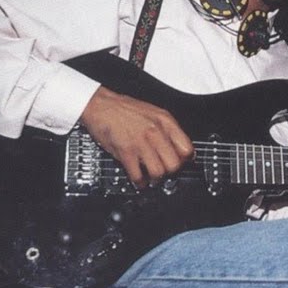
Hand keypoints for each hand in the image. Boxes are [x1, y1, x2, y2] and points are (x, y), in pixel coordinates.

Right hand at [78, 85, 194, 187]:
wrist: (101, 105)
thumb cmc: (124, 109)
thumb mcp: (153, 113)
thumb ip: (167, 129)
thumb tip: (178, 147)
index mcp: (165, 121)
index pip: (186, 148)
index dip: (184, 160)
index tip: (180, 163)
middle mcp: (155, 132)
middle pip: (174, 164)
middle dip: (170, 172)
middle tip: (165, 171)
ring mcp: (141, 143)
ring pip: (158, 172)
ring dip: (155, 179)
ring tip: (152, 177)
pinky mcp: (126, 152)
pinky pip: (138, 175)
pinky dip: (140, 182)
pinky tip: (139, 180)